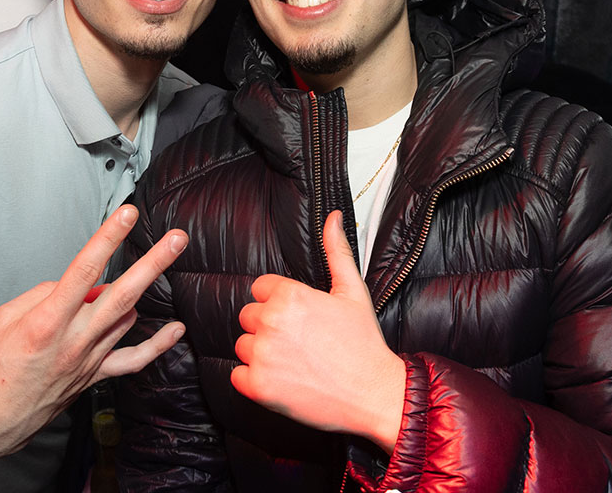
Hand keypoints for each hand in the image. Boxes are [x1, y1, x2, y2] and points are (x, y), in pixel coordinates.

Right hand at [0, 204, 187, 465]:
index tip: (127, 214)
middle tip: (177, 238)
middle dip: (153, 263)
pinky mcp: (95, 376)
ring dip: (136, 292)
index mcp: (47, 321)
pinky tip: (177, 329)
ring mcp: (89, 360)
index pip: (85, 269)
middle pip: (123, 294)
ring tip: (132, 276)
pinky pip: (134, 360)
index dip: (108, 238)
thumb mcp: (5, 317)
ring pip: (127, 317)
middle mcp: (74, 339)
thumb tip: (77, 284)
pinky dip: (159, 345)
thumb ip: (42, 293)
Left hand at [230, 211, 405, 452]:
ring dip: (261, 353)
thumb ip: (336, 251)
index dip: (279, 303)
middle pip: (249, 316)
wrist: (374, 394)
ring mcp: (262, 354)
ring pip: (243, 345)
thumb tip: (332, 218)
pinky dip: (254, 380)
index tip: (298, 319)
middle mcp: (272, 321)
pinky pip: (238, 375)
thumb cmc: (364, 344)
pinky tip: (283, 380)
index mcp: (290, 295)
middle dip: (268, 327)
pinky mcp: (257, 385)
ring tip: (294, 362)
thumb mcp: (352, 291)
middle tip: (299, 342)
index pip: (261, 289)